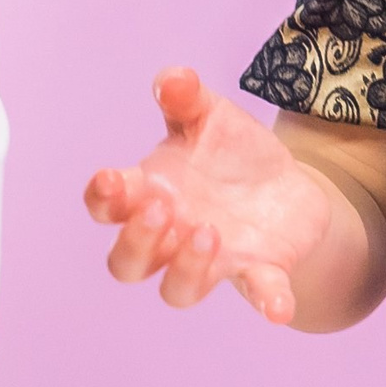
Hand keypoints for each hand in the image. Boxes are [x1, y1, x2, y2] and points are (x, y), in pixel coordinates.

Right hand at [83, 67, 334, 322]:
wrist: (284, 185)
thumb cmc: (229, 152)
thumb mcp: (209, 115)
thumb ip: (186, 97)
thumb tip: (172, 80)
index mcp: (150, 193)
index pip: (106, 207)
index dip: (101, 198)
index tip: (112, 178)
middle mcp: (171, 237)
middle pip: (126, 264)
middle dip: (137, 240)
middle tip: (165, 208)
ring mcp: (213, 260)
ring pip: (176, 291)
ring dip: (186, 269)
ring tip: (209, 232)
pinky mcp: (259, 271)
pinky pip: (259, 295)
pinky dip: (269, 301)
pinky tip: (279, 307)